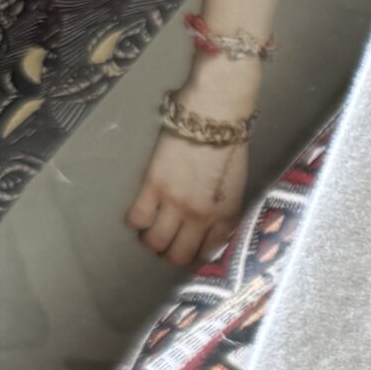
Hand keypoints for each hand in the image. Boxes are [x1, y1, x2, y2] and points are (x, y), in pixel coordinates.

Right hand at [125, 51, 255, 264]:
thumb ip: (222, 210)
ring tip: (150, 227)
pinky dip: (135, 221)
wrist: (215, 113)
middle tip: (165, 239)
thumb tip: (208, 229)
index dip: (193, 253)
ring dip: (149, 239)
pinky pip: (136, 218)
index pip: (206, 253)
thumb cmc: (229, 144)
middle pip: (177, 255)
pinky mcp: (153, 186)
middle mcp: (202, 216)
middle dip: (170, 252)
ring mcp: (176, 203)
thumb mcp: (235, 185)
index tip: (186, 246)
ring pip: (154, 243)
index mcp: (226, 215)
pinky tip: (140, 212)